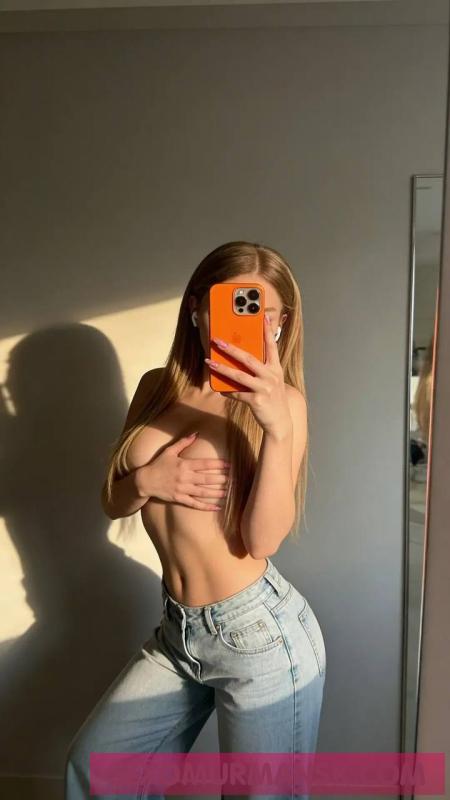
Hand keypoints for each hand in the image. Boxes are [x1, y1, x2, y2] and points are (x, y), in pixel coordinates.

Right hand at [136, 433, 230, 510]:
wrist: (144, 481)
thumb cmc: (158, 464)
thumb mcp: (169, 451)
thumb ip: (183, 442)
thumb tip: (196, 433)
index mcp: (184, 465)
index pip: (204, 464)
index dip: (218, 465)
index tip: (230, 465)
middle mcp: (184, 477)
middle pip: (206, 479)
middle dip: (221, 479)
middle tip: (234, 480)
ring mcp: (182, 489)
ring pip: (203, 492)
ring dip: (216, 493)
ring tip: (228, 493)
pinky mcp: (179, 499)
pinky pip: (195, 504)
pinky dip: (206, 506)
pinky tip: (217, 507)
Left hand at [205, 313, 291, 435]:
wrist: (280, 423)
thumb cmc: (273, 399)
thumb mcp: (272, 381)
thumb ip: (262, 369)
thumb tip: (242, 358)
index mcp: (276, 369)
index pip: (272, 346)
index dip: (268, 331)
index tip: (264, 317)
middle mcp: (271, 376)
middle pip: (249, 359)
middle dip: (232, 349)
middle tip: (218, 341)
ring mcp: (264, 388)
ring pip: (239, 376)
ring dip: (222, 368)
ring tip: (209, 362)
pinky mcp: (257, 401)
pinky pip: (237, 394)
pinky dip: (227, 391)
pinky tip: (219, 389)